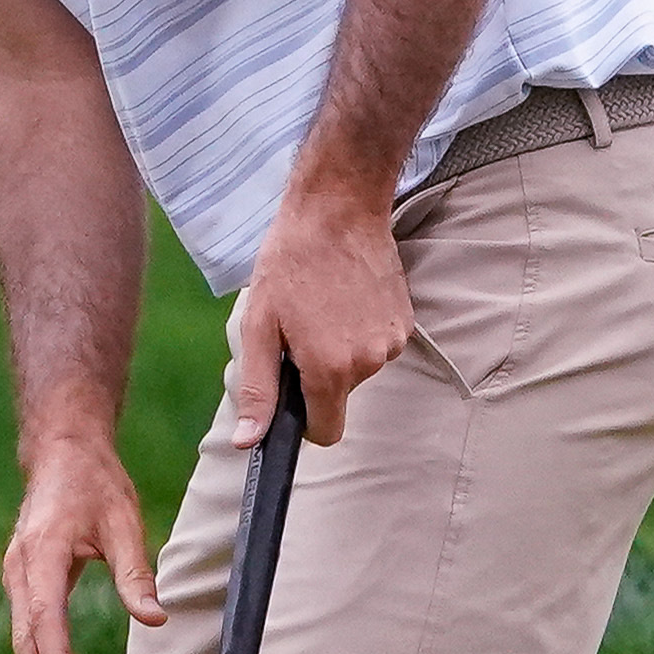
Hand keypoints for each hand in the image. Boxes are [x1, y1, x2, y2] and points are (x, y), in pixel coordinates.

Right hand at [0, 435, 159, 653]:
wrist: (62, 453)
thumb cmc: (95, 483)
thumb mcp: (124, 521)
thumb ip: (135, 572)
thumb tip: (156, 619)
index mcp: (41, 553)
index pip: (46, 619)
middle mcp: (20, 570)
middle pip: (29, 642)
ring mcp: (19, 579)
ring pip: (29, 643)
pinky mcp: (27, 584)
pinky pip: (36, 632)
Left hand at [223, 182, 413, 447]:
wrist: (337, 211)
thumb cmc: (289, 263)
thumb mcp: (259, 326)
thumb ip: (259, 389)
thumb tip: (248, 442)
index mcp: (329, 369)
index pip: (326, 433)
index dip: (305, 420)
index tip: (293, 389)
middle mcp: (368, 363)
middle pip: (339, 395)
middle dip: (318, 372)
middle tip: (300, 326)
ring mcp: (392, 342)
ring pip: (359, 368)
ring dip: (341, 348)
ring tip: (323, 305)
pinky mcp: (406, 321)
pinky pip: (377, 344)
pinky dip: (361, 330)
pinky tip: (346, 296)